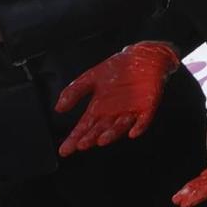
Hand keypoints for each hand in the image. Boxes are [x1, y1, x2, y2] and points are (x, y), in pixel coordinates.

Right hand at [55, 41, 180, 155]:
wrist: (143, 56)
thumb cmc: (118, 68)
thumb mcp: (91, 77)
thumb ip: (74, 92)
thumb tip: (58, 108)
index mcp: (98, 109)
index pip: (84, 128)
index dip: (74, 139)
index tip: (64, 150)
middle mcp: (113, 114)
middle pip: (100, 130)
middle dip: (90, 138)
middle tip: (81, 145)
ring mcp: (130, 111)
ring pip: (120, 127)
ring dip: (111, 134)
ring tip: (101, 140)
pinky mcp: (147, 107)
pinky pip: (144, 119)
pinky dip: (139, 126)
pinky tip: (133, 133)